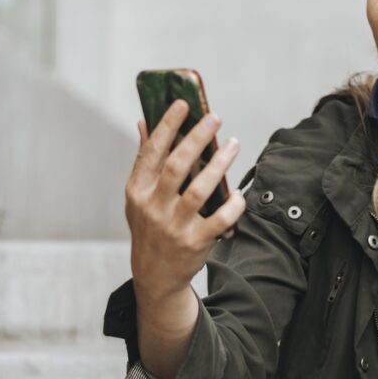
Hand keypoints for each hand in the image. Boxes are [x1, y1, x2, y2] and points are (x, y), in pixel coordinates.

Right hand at [124, 100, 245, 302]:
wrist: (155, 275)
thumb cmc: (150, 226)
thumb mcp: (138, 196)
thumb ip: (144, 160)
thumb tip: (143, 122)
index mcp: (138, 190)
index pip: (151, 151)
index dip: (166, 125)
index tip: (182, 104)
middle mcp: (153, 206)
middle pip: (177, 165)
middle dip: (197, 138)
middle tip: (215, 118)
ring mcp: (174, 225)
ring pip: (200, 189)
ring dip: (220, 164)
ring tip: (233, 144)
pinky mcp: (195, 241)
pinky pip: (220, 219)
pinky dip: (233, 204)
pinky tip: (240, 193)